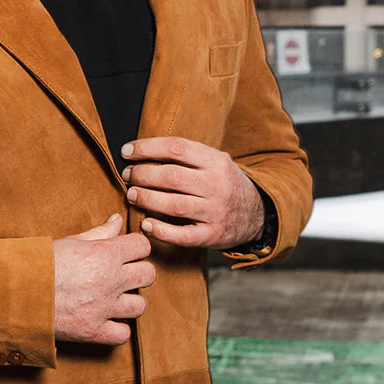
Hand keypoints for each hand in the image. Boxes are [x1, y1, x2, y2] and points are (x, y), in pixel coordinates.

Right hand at [52, 214, 154, 344]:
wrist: (14, 292)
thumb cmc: (39, 263)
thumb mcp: (71, 241)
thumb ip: (99, 233)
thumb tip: (117, 219)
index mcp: (106, 254)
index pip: (142, 246)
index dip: (135, 248)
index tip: (126, 252)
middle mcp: (111, 280)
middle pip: (148, 275)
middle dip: (138, 273)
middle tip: (123, 275)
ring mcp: (104, 308)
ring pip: (140, 306)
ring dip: (129, 302)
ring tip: (113, 299)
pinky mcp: (94, 331)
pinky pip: (123, 334)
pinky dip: (116, 329)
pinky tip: (106, 320)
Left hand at [121, 137, 264, 249]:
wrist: (256, 215)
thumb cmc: (223, 184)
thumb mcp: (215, 162)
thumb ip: (187, 156)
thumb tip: (142, 150)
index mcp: (216, 161)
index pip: (177, 148)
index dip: (147, 148)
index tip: (127, 151)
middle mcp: (217, 185)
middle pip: (172, 176)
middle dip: (142, 174)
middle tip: (127, 175)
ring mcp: (215, 211)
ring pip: (174, 205)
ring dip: (147, 199)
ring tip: (132, 194)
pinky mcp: (212, 235)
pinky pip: (183, 235)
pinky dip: (161, 231)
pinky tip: (146, 224)